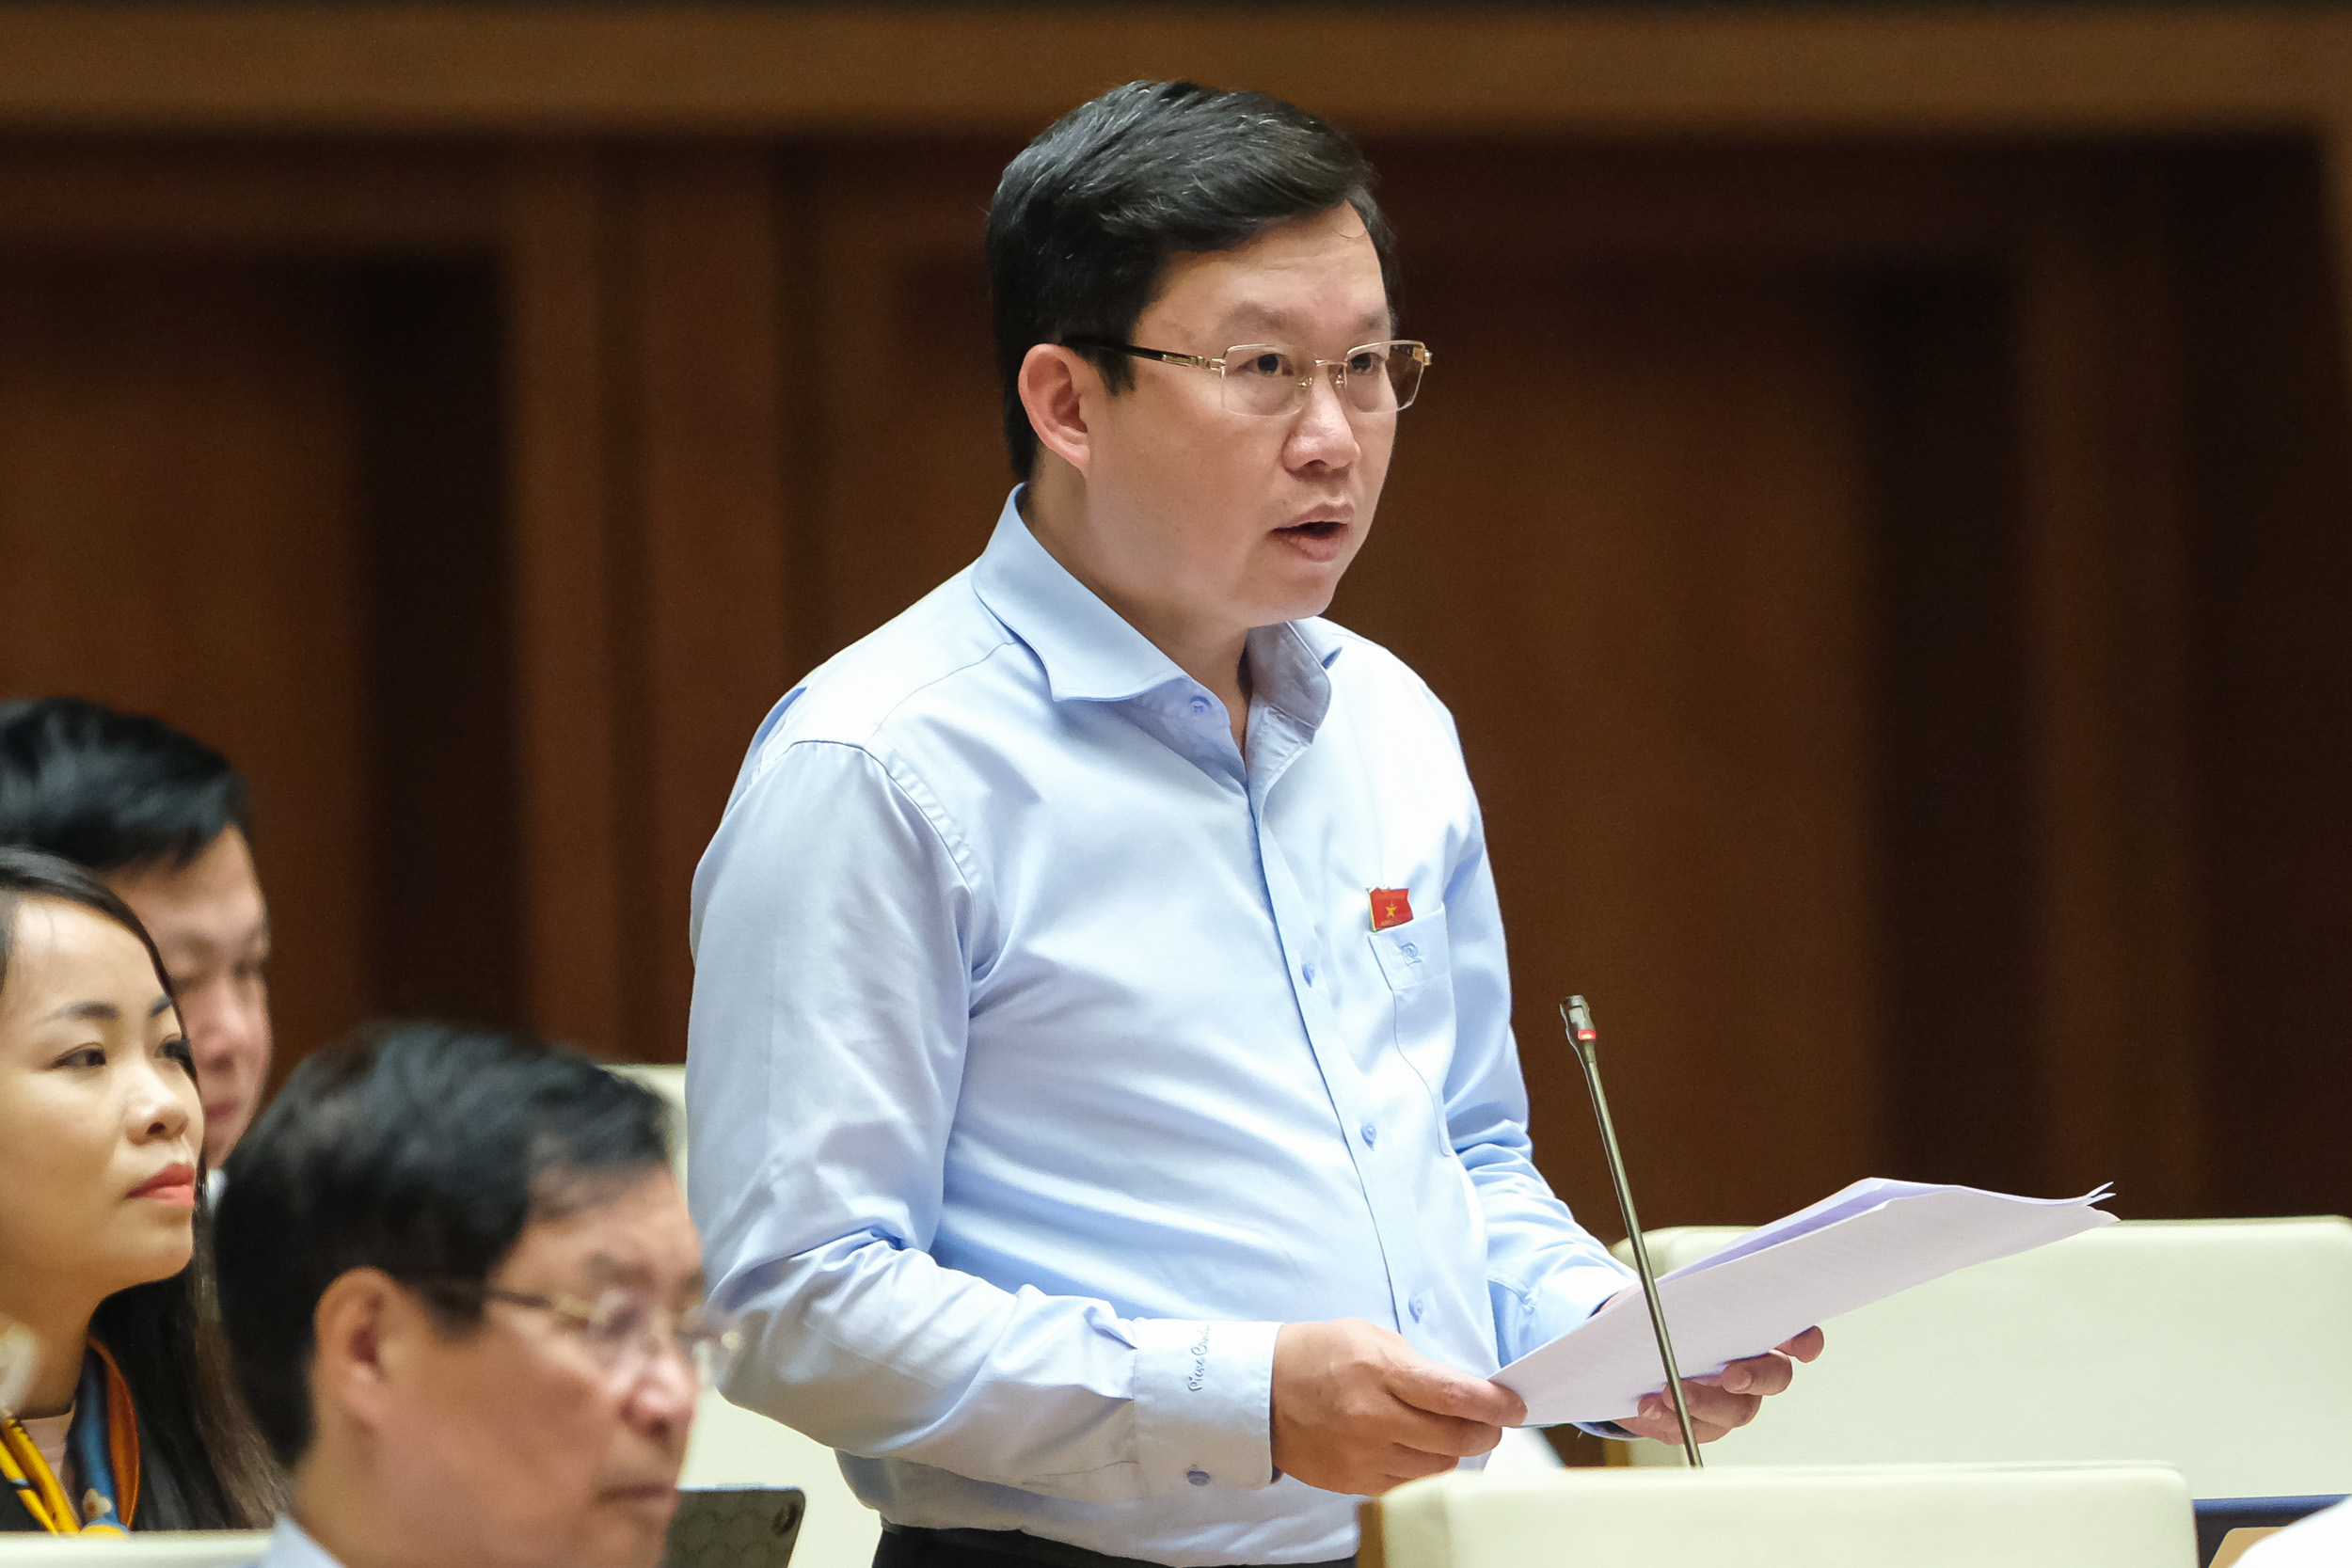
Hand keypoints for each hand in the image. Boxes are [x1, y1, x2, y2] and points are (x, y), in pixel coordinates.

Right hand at [1270, 1319, 1526, 1495]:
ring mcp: (1364, 1455)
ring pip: (1438, 1466)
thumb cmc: (1317, 1355)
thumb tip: (1464, 1392)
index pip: (1455, 1395)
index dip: (1495, 1404)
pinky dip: (1424, 1468)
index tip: (1515, 1406)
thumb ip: (1418, 1365)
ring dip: (1455, 1450)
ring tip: (1449, 1433)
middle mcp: (1374, 1417)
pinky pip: (1410, 1484)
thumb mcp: (1369, 1337)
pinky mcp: (1354, 1481)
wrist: (1261, 1392)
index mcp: (1379, 1371)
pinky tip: (1419, 1449)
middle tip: (1491, 1422)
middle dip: (1486, 1430)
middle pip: (1456, 1438)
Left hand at [1611, 1293, 1824, 1445]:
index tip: (1803, 1348)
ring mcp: (1731, 1401)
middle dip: (1755, 1377)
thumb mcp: (1675, 1296)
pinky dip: (1669, 1418)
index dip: (1805, 1341)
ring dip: (1702, 1402)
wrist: (1629, 1349)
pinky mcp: (1702, 1424)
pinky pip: (1695, 1430)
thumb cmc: (1660, 1315)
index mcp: (1754, 1331)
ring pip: (1734, 1411)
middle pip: (1775, 1378)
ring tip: (1666, 1393)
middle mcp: (1754, 1369)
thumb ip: (1694, 1294)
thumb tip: (1691, 1293)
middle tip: (1731, 1376)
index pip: (1794, 1334)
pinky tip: (1648, 1407)